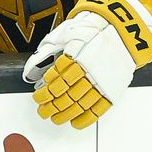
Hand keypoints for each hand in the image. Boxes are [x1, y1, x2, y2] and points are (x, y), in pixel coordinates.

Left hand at [22, 0, 151, 128]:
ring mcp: (102, 81)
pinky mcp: (113, 89)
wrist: (120, 30)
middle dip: (50, 105)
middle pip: (65, 94)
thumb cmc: (90, 30)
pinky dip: (85, 118)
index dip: (44, 92)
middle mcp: (88, 70)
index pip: (55, 80)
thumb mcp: (63, 34)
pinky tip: (75, 122)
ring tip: (54, 117)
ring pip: (79, 103)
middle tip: (42, 110)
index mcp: (75, 55)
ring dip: (64, 113)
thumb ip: (46, 51)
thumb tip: (31, 69)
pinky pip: (98, 108)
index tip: (37, 96)